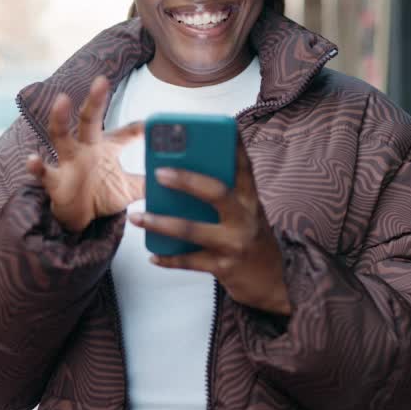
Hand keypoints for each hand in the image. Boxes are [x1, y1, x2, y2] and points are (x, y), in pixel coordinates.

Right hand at [25, 76, 144, 232]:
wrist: (78, 218)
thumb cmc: (101, 196)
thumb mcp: (129, 189)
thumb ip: (149, 181)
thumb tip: (176, 176)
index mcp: (105, 148)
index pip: (124, 133)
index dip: (138, 128)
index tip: (151, 124)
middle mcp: (85, 148)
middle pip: (89, 120)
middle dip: (95, 100)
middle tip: (102, 80)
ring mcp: (68, 162)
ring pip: (61, 135)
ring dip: (60, 119)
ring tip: (61, 100)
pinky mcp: (54, 181)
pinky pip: (44, 172)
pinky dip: (37, 166)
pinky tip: (32, 159)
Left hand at [128, 139, 289, 315]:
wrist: (273, 283)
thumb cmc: (252, 240)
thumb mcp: (247, 214)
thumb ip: (225, 197)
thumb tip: (183, 177)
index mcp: (250, 200)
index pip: (244, 167)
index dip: (233, 145)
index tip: (223, 126)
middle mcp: (245, 218)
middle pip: (216, 192)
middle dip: (186, 180)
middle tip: (158, 172)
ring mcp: (235, 243)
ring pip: (192, 230)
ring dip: (161, 223)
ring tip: (136, 217)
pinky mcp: (224, 267)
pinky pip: (189, 261)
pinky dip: (168, 259)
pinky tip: (152, 255)